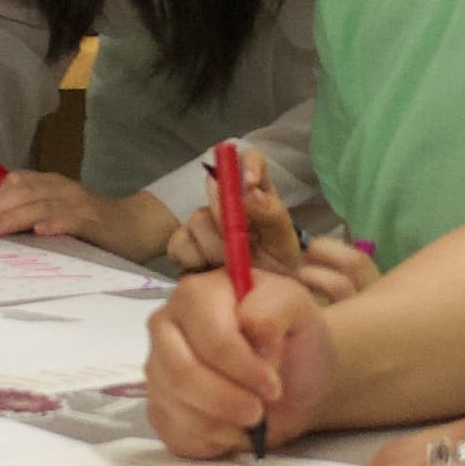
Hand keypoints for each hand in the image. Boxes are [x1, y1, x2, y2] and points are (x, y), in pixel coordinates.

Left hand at [0, 172, 175, 262]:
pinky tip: (40, 231)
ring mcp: (79, 203)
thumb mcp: (59, 213)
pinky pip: (72, 219)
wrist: (139, 226)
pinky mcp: (95, 221)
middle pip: (22, 194)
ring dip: (13, 218)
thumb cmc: (94, 225)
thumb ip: (32, 214)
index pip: (15, 185)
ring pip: (40, 205)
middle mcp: (63, 189)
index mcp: (52, 185)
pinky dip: (55, 223)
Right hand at [146, 267, 337, 459]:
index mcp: (197, 294)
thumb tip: (249, 332)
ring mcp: (157, 369)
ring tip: (253, 418)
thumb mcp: (299, 308)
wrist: (297, 380)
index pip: (209, 337)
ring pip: (177, 407)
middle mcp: (166, 327)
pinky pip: (174, 434)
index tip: (273, 385)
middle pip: (181, 374)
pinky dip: (211, 441)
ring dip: (223, 423)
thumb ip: (274, 309)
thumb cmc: (294, 340)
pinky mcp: (158, 408)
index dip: (243, 367)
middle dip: (226, 400)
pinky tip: (233, 429)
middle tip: (259, 412)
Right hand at [165, 154, 380, 302]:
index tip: (248, 183)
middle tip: (242, 245)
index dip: (246, 164)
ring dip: (214, 247)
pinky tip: (208, 271)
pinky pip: (179, 245)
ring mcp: (202, 223)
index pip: (250, 159)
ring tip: (230, 267)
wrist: (259, 306)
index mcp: (256, 194)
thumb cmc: (278, 269)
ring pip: (196, 221)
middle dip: (228, 221)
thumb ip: (270, 213)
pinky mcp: (183, 246)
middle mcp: (226, 202)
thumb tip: (249, 189)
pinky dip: (194, 261)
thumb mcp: (285, 244)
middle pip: (215, 191)